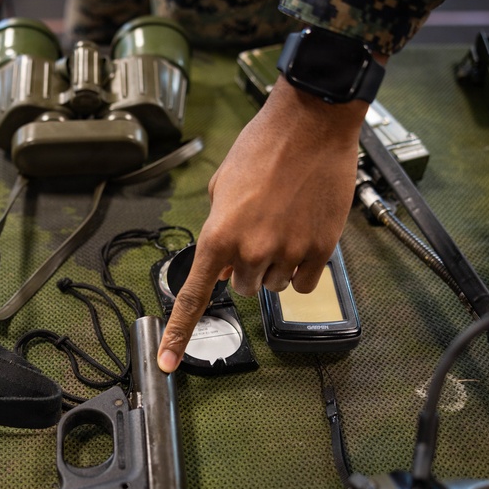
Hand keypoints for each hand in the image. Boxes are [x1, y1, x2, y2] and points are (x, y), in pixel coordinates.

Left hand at [157, 76, 370, 372]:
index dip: (178, 335)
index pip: (194, 297)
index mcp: (218, 236)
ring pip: (273, 285)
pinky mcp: (321, 251)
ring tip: (283, 223)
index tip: (167, 364)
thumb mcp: (222, 186)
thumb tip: (225, 261)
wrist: (311, 125)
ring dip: (275, 265)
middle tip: (257, 231)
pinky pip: (303, 283)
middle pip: (243, 287)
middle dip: (246, 267)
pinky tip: (303, 235)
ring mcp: (288, 253)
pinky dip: (301, 268)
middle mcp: (251, 252)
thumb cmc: (262, 148)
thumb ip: (218, 228)